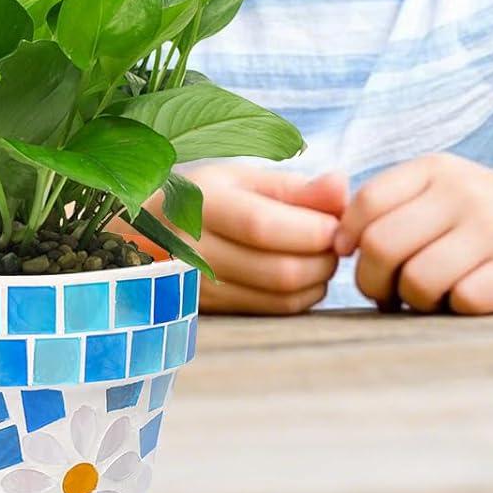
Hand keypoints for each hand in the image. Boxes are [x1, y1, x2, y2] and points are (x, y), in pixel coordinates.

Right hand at [181, 166, 347, 314]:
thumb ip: (294, 186)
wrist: (150, 234)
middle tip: (333, 240)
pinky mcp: (215, 313)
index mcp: (201, 204)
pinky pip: (273, 312)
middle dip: (324, 257)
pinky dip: (301, 296)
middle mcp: (194, 250)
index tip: (336, 222)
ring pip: (281, 297)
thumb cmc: (205, 199)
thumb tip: (342, 188)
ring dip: (317, 279)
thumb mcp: (240, 179)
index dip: (313, 229)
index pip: (264, 227)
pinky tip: (300, 275)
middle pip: (280, 271)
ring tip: (318, 255)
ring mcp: (200, 288)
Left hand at [332, 154, 492, 314]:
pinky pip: (462, 301)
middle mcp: (461, 191)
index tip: (357, 259)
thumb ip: (394, 207)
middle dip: (372, 281)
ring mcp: (492, 228)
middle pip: (380, 245)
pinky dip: (457, 310)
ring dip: (415, 302)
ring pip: (416, 280)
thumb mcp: (447, 193)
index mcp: (435, 169)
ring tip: (431, 299)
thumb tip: (336, 243)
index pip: (365, 203)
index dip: (349, 238)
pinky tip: (469, 301)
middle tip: (387, 294)